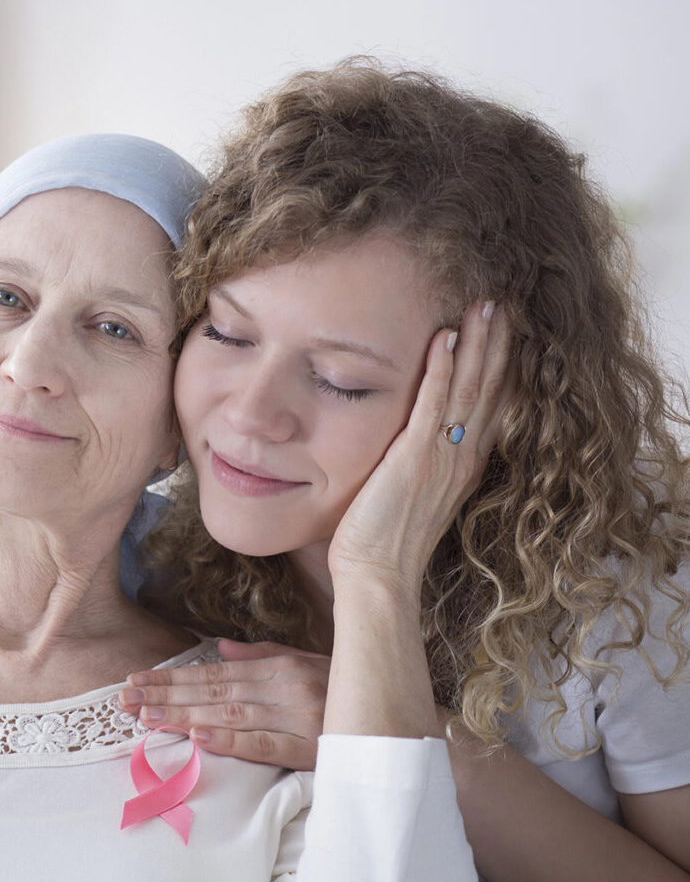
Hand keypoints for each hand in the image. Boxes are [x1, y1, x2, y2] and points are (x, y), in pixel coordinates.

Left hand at [119, 639, 328, 769]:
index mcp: (280, 664)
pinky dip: (229, 740)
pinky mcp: (309, 745)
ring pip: (229, 713)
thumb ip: (262, 656)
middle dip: (166, 694)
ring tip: (146, 716)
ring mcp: (296, 714)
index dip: (174, 677)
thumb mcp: (306, 663)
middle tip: (125, 699)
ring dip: (184, 715)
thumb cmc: (347, 690)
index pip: (214, 672)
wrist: (398, 718)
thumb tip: (219, 648)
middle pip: (214, 690)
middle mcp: (284, 685)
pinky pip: (263, 743)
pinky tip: (198, 738)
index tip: (137, 680)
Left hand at [328, 299, 512, 593]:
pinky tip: (445, 338)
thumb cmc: (386, 542)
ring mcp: (441, 457)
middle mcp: (461, 457)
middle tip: (500, 303)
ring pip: (468, 389)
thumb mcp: (415, 497)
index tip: (503, 331)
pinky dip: (441, 371)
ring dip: (477, 344)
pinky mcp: (413, 458)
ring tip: (483, 306)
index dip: (499, 366)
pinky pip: (432, 405)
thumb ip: (422, 466)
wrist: (378, 577)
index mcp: (462, 465)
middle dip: (495, 343)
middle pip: (488, 388)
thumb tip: (414, 446)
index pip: (490, 404)